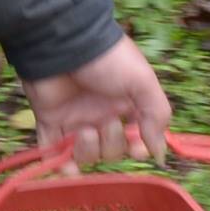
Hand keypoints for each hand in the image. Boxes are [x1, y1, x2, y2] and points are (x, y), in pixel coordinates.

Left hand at [23, 35, 171, 170]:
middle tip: (106, 123)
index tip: (137, 148)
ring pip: (85, 154)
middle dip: (112, 145)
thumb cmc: (108, 59)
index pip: (135, 138)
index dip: (136, 148)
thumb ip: (156, 116)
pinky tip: (67, 168)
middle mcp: (101, 114)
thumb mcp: (143, 82)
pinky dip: (60, 165)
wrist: (65, 43)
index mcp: (125, 105)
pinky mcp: (50, 120)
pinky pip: (53, 152)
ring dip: (87, 149)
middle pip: (111, 151)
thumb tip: (159, 152)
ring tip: (84, 130)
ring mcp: (74, 119)